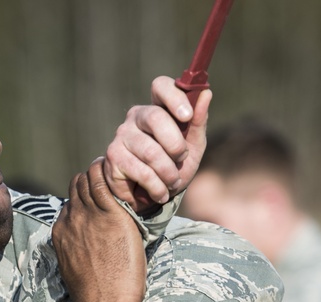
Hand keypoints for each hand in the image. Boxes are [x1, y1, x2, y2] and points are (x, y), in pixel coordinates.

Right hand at [52, 158, 147, 301]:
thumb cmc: (99, 294)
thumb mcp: (79, 267)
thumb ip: (81, 248)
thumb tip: (96, 244)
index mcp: (61, 232)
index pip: (70, 201)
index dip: (86, 195)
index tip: (102, 196)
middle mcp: (71, 219)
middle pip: (77, 184)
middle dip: (94, 178)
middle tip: (116, 180)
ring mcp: (88, 216)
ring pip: (89, 177)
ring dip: (104, 172)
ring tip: (124, 174)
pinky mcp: (110, 214)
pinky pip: (105, 181)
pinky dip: (116, 175)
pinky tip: (131, 177)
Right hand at [105, 76, 211, 210]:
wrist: (150, 196)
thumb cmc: (173, 166)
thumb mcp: (192, 147)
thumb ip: (198, 122)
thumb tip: (206, 93)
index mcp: (157, 107)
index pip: (161, 86)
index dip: (174, 97)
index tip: (187, 115)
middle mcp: (137, 116)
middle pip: (156, 117)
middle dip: (175, 144)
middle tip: (181, 159)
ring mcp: (122, 135)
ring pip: (150, 151)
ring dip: (168, 173)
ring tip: (172, 182)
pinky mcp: (114, 156)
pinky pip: (141, 171)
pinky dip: (157, 187)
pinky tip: (160, 192)